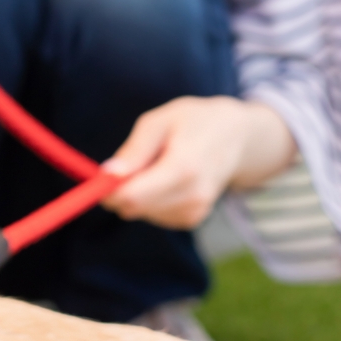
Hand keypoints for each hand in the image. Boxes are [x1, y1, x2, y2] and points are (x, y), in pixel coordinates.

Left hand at [102, 96, 295, 229]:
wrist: (235, 136)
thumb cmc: (192, 122)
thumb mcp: (159, 122)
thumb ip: (134, 150)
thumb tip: (108, 174)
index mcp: (182, 169)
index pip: (132, 197)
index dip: (109, 190)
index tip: (104, 174)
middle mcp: (192, 196)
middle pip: (134, 208)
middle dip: (123, 189)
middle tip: (138, 160)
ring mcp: (195, 210)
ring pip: (141, 212)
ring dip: (139, 193)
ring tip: (160, 164)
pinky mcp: (193, 218)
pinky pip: (155, 215)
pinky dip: (152, 199)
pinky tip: (167, 178)